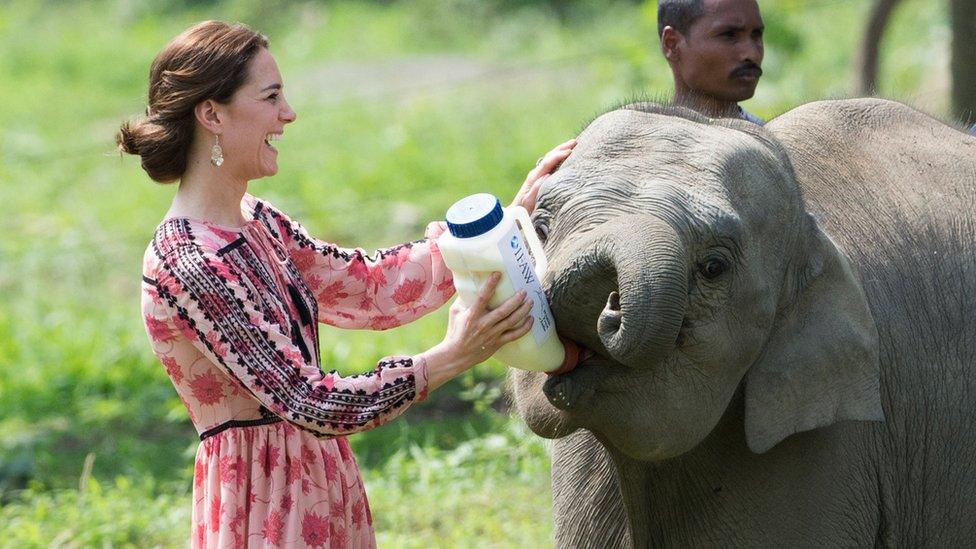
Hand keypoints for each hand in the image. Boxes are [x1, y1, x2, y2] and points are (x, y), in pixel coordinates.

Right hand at [419, 272, 534, 390]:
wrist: (456, 355)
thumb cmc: (455, 331)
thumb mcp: (455, 312)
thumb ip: (463, 299)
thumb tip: (471, 283)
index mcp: (472, 316)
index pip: (482, 298)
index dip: (490, 285)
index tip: (498, 274)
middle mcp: (483, 325)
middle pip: (503, 310)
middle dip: (516, 300)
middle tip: (524, 291)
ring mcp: (492, 334)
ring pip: (512, 321)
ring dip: (523, 311)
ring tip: (531, 302)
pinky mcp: (498, 343)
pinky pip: (515, 335)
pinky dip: (525, 328)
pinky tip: (531, 320)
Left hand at [512, 138, 576, 213]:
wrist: (514, 214)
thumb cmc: (523, 211)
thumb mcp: (528, 202)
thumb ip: (536, 189)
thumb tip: (547, 175)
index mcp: (534, 178)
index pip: (548, 162)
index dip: (559, 155)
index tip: (570, 151)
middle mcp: (535, 174)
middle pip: (549, 156)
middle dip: (561, 148)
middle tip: (574, 142)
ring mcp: (536, 175)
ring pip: (549, 159)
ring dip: (560, 151)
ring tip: (571, 145)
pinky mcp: (538, 179)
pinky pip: (549, 165)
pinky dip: (558, 158)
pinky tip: (564, 157)